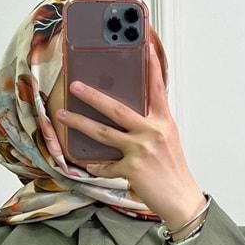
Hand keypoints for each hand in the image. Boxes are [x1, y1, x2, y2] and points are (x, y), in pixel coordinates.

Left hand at [58, 39, 206, 229]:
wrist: (181, 199)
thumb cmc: (173, 170)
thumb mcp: (167, 140)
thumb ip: (151, 124)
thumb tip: (129, 115)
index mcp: (163, 121)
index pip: (157, 88)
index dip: (152, 66)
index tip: (145, 46)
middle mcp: (152, 131)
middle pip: (116, 108)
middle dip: (93, 96)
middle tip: (75, 85)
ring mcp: (141, 149)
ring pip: (103, 133)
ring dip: (79, 122)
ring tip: (62, 114)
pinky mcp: (132, 168)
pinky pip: (106, 165)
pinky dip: (96, 166)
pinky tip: (89, 165)